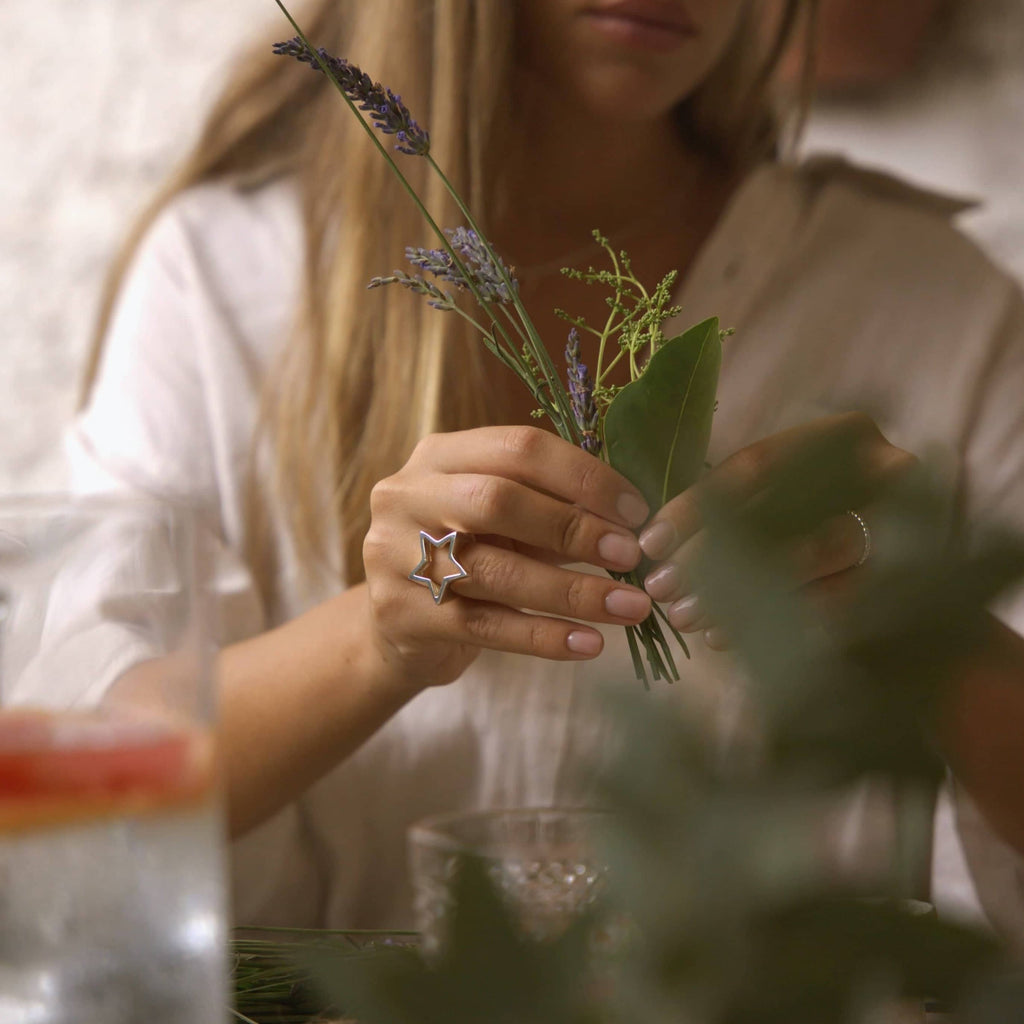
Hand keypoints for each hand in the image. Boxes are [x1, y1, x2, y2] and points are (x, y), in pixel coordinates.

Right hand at [363, 425, 652, 691]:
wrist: (398, 628)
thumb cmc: (469, 557)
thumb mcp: (504, 522)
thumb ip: (555, 509)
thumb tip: (635, 518)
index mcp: (440, 455)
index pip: (519, 448)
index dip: (584, 477)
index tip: (637, 511)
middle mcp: (408, 496)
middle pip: (498, 501)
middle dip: (575, 527)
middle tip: (632, 555)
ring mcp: (395, 555)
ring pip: (494, 571)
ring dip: (573, 590)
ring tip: (631, 607)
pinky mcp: (401, 615)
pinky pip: (485, 626)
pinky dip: (544, 636)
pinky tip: (590, 644)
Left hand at [637, 413, 915, 649]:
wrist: (910, 552)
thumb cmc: (815, 515)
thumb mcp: (775, 495)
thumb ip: (726, 505)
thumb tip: (653, 544)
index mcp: (843, 435)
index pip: (756, 468)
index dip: (697, 507)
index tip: (650, 542)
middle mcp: (884, 469)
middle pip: (786, 514)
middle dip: (713, 555)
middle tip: (661, 588)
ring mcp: (909, 524)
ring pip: (815, 557)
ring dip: (742, 593)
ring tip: (686, 617)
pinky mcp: (913, 579)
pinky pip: (838, 605)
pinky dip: (778, 623)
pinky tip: (726, 638)